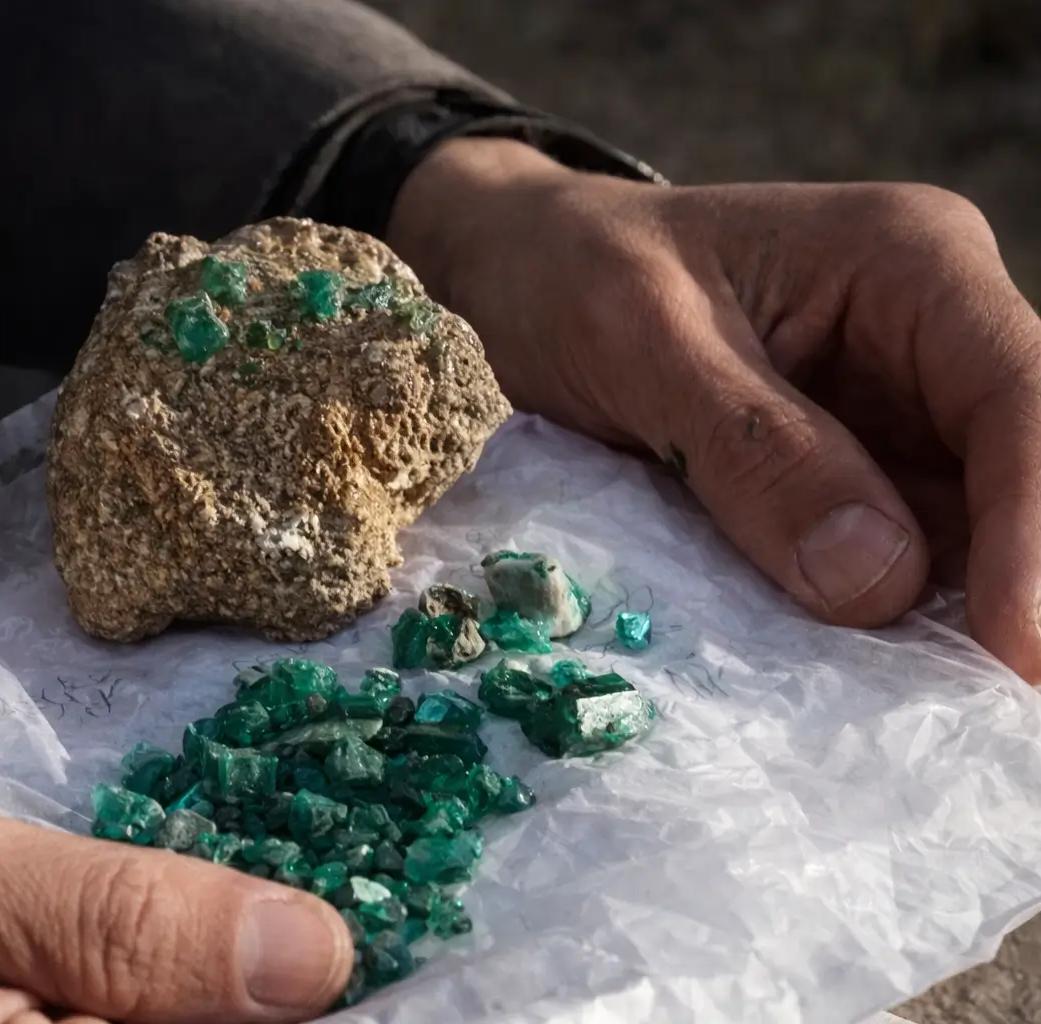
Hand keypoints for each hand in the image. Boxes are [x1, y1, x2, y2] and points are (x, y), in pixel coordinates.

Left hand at [389, 137, 1040, 679]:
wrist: (520, 277)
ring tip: (949, 719)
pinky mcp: (850, 484)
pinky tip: (881, 696)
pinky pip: (898, 564)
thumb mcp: (642, 342)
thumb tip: (879, 579)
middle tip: (995, 704)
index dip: (1034, 528)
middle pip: (1021, 474)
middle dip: (1016, 587)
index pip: (1018, 398)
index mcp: (910, 266)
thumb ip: (753, 449)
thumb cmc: (574, 277)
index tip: (1018, 645)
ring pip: (972, 536)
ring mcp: (897, 421)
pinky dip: (891, 629)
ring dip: (958, 625)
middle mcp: (931, 345)